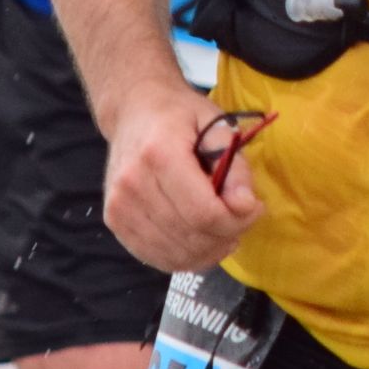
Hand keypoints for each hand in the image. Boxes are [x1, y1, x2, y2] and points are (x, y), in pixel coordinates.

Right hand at [103, 81, 263, 273]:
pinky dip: (186, 258)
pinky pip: (157, 258)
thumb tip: (246, 206)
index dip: (237, 220)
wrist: (133, 110)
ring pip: (175, 254)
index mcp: (159, 154)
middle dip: (228, 235)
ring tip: (224, 230)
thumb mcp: (218, 125)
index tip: (254, 208)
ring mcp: (118, 206)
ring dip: (209, 251)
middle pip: (191, 237)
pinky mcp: (114, 221)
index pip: (204, 213)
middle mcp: (132, 184)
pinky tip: (202, 241)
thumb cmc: (179, 115)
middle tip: (242, 218)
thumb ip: (235, 165)